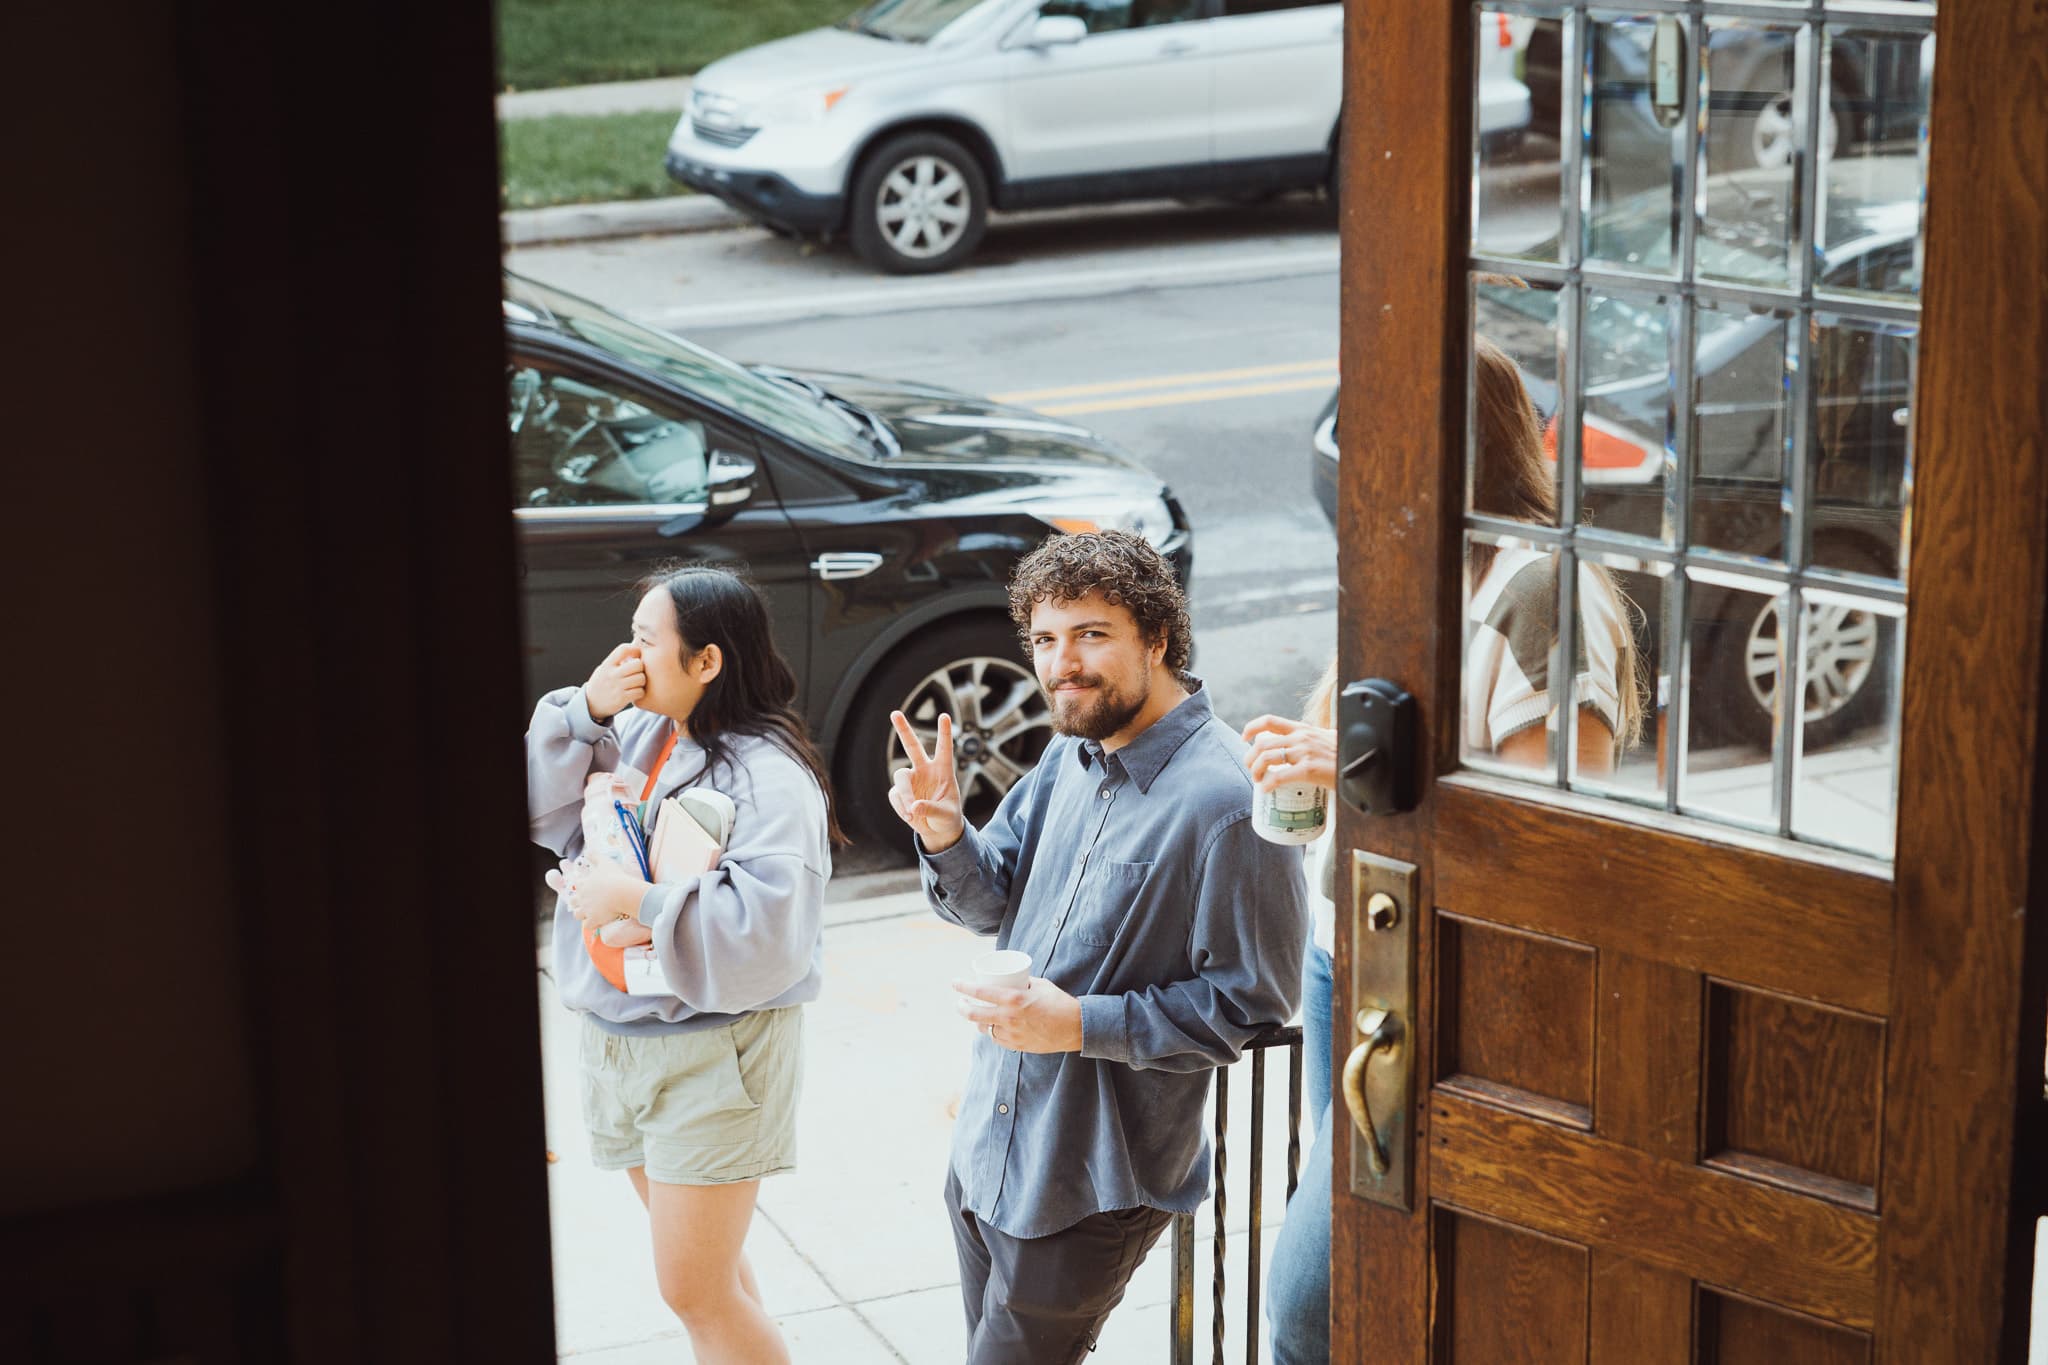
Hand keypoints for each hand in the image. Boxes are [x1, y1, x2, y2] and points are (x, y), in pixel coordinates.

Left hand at [545, 856, 645, 927]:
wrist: (623, 893)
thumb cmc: (615, 876)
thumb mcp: (605, 862)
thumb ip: (595, 856)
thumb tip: (588, 850)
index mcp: (583, 884)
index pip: (574, 886)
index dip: (580, 888)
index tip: (587, 889)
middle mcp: (582, 897)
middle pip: (573, 902)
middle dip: (578, 902)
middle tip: (588, 902)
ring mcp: (587, 909)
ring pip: (577, 915)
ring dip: (583, 914)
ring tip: (591, 913)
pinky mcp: (594, 920)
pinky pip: (588, 926)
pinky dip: (592, 924)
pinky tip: (599, 921)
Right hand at [583, 643, 646, 721]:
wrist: (590, 704)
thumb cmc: (602, 683)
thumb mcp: (604, 668)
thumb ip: (618, 659)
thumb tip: (636, 642)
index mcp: (607, 665)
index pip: (623, 649)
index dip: (634, 650)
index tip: (636, 656)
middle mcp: (612, 674)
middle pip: (637, 664)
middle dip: (641, 668)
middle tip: (637, 672)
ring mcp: (617, 687)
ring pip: (641, 678)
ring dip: (642, 681)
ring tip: (636, 683)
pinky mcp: (621, 699)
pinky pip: (640, 692)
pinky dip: (640, 692)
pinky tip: (635, 692)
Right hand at [889, 711, 965, 853]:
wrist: (938, 830)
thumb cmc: (948, 817)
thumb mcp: (946, 815)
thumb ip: (932, 809)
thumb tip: (914, 806)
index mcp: (943, 770)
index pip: (944, 749)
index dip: (944, 733)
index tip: (944, 716)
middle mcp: (925, 770)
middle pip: (912, 746)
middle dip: (904, 730)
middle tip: (895, 713)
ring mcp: (911, 780)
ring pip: (900, 777)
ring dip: (905, 795)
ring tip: (912, 812)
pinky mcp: (900, 792)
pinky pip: (895, 795)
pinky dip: (901, 807)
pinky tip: (910, 816)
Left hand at [953, 977, 1082, 1053]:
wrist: (1075, 1027)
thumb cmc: (1059, 1002)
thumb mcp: (1040, 985)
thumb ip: (1022, 983)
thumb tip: (1011, 978)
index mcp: (1014, 999)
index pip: (980, 992)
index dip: (963, 987)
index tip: (955, 983)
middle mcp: (1009, 1017)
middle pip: (975, 1014)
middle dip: (962, 1008)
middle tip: (960, 1003)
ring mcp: (1012, 1034)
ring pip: (985, 1029)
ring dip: (978, 1021)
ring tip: (977, 1014)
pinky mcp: (1017, 1045)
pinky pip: (998, 1039)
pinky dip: (993, 1032)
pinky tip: (993, 1026)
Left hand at [1240, 715, 1338, 792]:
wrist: (1365, 764)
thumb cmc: (1346, 756)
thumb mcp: (1326, 740)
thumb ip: (1311, 741)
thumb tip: (1300, 750)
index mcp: (1303, 729)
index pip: (1270, 720)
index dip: (1251, 727)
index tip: (1244, 738)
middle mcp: (1301, 737)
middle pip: (1262, 743)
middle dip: (1250, 758)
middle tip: (1252, 770)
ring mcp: (1305, 753)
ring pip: (1266, 758)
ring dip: (1256, 771)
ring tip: (1258, 780)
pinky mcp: (1309, 769)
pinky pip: (1279, 777)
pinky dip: (1268, 784)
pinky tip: (1267, 789)